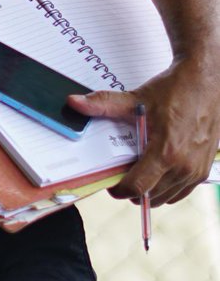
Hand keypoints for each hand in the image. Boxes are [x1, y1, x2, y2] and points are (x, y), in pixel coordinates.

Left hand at [68, 55, 219, 204]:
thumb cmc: (174, 91)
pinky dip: (166, 189)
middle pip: (150, 196)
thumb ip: (102, 104)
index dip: (120, 190)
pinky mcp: (203, 170)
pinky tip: (156, 173)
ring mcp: (196, 171)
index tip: (112, 185)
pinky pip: (181, 192)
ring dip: (149, 191)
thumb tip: (74, 103)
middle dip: (132, 190)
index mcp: (166, 152)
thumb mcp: (135, 98)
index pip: (138, 187)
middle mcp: (184, 166)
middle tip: (121, 175)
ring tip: (137, 172)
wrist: (205, 82)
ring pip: (165, 197)